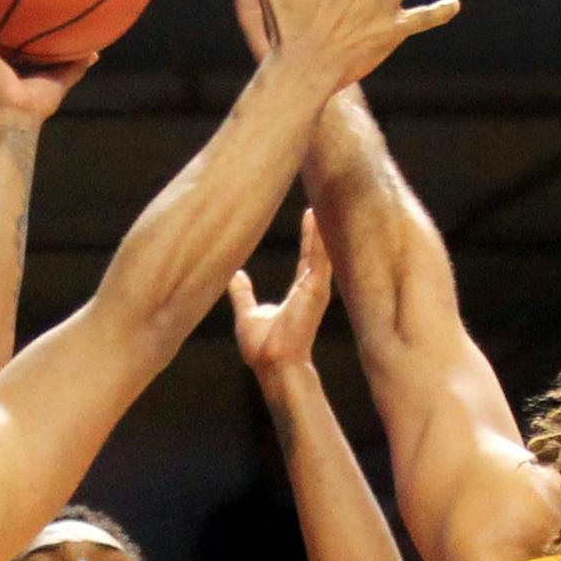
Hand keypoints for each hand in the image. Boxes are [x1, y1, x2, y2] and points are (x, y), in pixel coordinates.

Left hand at [228, 209, 332, 375]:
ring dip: (322, 226)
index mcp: (300, 292)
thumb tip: (234, 276)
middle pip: (319, 248)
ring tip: (326, 199)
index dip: (309, 236)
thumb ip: (242, 294)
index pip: (307, 256)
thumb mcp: (248, 313)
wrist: (272, 365)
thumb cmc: (263, 348)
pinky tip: (319, 219)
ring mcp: (315, 289)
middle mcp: (311, 288)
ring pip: (322, 250)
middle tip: (324, 196)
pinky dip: (319, 239)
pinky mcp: (315, 292)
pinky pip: (319, 259)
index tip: (310, 213)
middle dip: (321, 224)